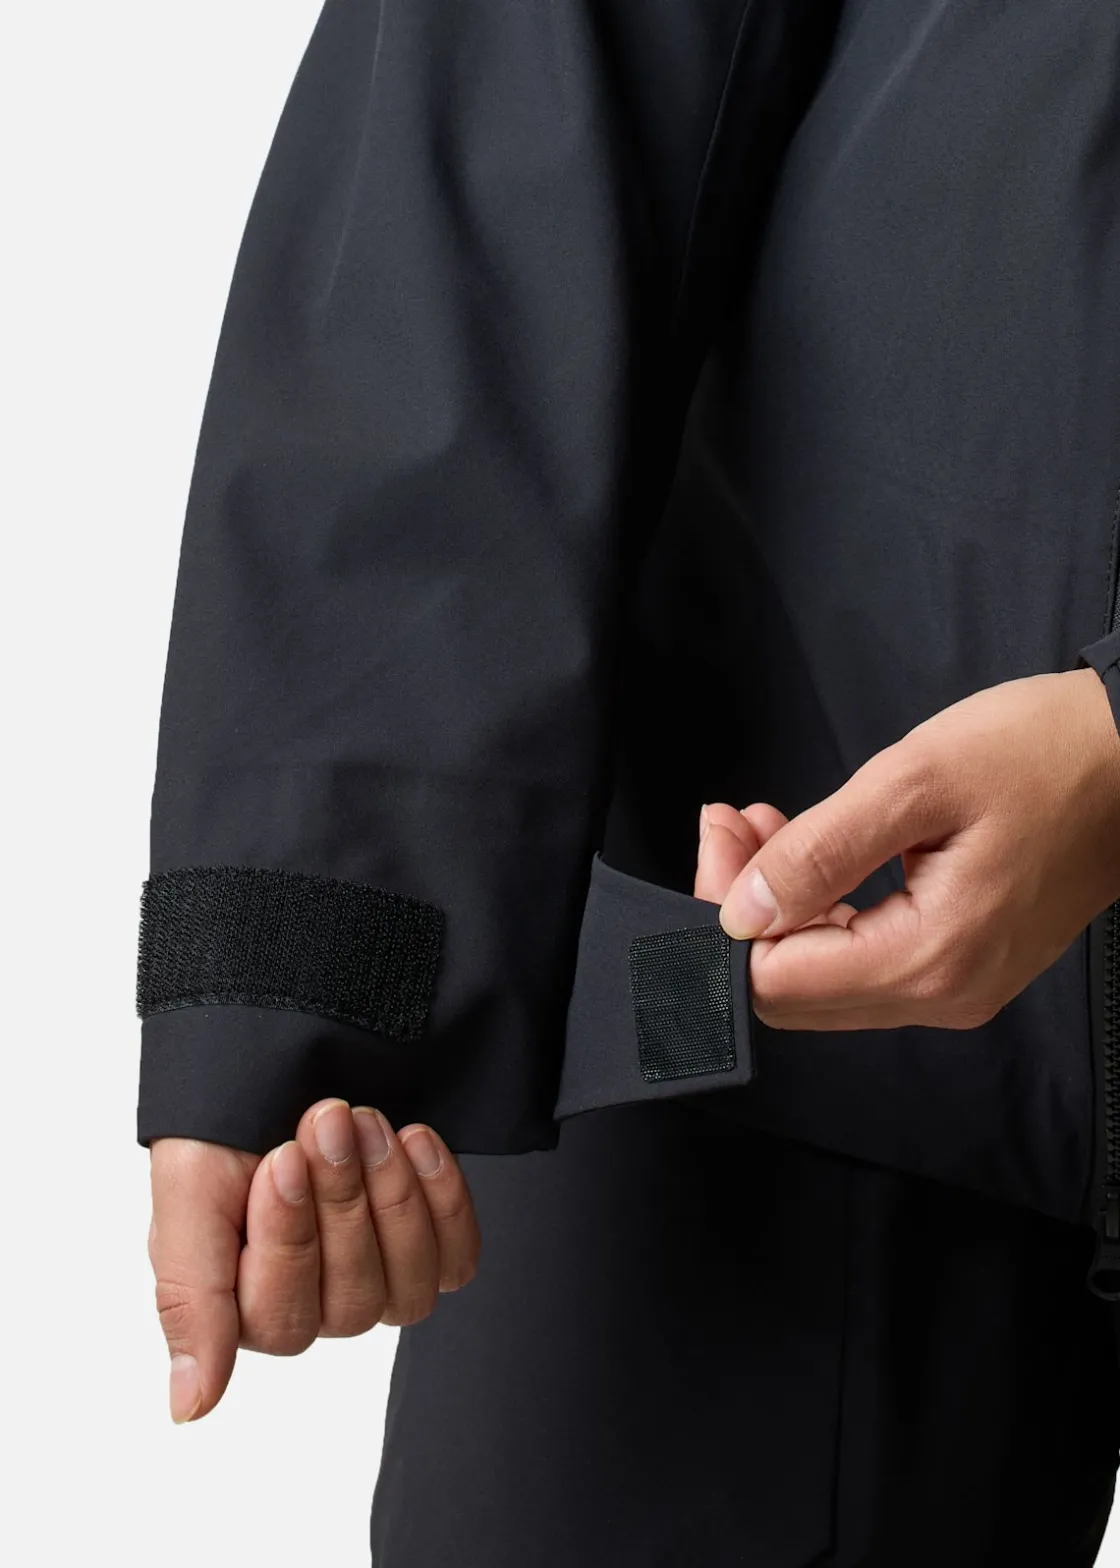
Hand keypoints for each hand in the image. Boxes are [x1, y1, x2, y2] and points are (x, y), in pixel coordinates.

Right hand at [148, 1101, 479, 1422]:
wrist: (282, 1059)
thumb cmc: (224, 1130)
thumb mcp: (187, 1198)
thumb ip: (190, 1299)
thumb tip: (190, 1407)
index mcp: (246, 1309)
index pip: (283, 1319)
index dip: (290, 1237)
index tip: (281, 1157)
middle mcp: (318, 1307)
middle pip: (353, 1304)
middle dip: (342, 1201)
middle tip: (327, 1122)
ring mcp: (380, 1278)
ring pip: (410, 1291)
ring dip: (393, 1198)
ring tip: (368, 1123)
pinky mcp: (430, 1245)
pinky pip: (458, 1260)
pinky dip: (444, 1200)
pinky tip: (417, 1141)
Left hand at [700, 669, 1119, 1030]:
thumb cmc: (1042, 753)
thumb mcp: (915, 781)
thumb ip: (819, 851)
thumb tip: (739, 911)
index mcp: (930, 958)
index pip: (777, 982)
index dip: (723, 916)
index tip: (720, 832)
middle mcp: (942, 994)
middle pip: (792, 991)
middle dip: (742, 910)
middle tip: (732, 824)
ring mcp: (956, 986)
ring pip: (824, 977)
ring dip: (777, 906)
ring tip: (763, 825)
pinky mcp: (964, 963)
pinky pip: (865, 958)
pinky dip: (821, 909)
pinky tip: (808, 849)